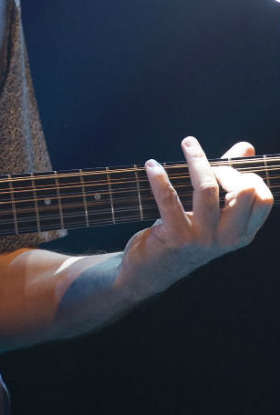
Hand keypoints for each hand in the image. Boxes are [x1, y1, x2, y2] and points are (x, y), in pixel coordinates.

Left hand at [120, 137, 273, 298]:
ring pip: (207, 189)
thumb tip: (246, 147)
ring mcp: (203, 239)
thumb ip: (229, 178)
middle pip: (243, 191)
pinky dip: (160, 179)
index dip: (247, 176)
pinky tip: (152, 166)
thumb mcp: (212, 211)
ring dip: (196, 160)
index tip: (225, 167)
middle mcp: (228, 237)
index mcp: (242, 232)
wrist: (152, 271)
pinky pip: (170, 200)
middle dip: (225, 168)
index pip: (264, 198)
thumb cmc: (185, 233)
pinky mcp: (176, 238)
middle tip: (204, 160)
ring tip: (187, 143)